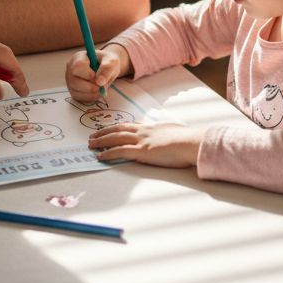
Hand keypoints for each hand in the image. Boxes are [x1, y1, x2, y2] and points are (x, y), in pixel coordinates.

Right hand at [65, 45, 127, 102]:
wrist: (106, 68)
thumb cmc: (107, 63)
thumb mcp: (112, 62)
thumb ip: (107, 69)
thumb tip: (100, 82)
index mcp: (79, 58)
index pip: (78, 66)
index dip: (88, 75)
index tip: (99, 78)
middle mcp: (71, 68)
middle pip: (74, 80)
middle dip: (89, 87)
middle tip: (101, 88)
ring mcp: (70, 80)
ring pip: (75, 90)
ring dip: (90, 93)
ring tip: (101, 90)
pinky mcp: (73, 89)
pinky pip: (77, 97)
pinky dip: (89, 97)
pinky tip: (97, 93)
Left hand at [88, 122, 202, 167]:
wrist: (191, 142)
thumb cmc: (188, 140)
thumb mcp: (174, 133)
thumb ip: (166, 135)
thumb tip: (166, 138)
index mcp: (152, 127)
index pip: (130, 126)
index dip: (118, 127)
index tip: (109, 129)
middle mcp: (144, 131)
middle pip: (119, 129)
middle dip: (104, 132)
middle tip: (93, 135)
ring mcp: (142, 140)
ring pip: (115, 138)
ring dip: (101, 141)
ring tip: (91, 144)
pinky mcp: (142, 151)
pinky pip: (120, 151)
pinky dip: (108, 153)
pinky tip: (100, 156)